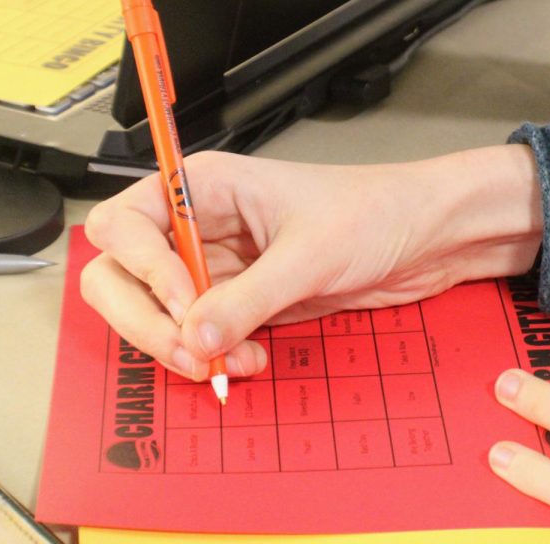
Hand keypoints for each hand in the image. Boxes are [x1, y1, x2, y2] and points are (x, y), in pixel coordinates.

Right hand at [81, 146, 541, 381]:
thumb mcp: (311, 253)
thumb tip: (192, 337)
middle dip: (147, 320)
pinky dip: (211, 358)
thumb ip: (248, 298)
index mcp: (204, 186)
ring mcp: (217, 267)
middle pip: (121, 275)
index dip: (142, 268)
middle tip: (191, 351)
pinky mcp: (240, 302)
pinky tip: (248, 362)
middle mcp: (199, 225)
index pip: (124, 225)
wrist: (427, 238)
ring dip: (181, 347)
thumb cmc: (377, 211)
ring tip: (227, 363)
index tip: (187, 302)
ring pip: (155, 314)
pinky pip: (198, 337)